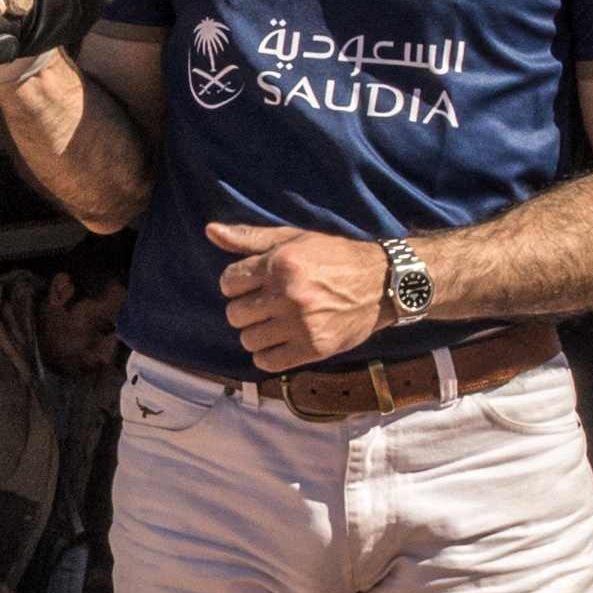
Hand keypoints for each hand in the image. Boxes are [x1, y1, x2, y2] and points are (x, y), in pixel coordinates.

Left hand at [209, 221, 401, 372]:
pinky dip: (267, 355)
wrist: (381, 283)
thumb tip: (210, 230)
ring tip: (273, 323)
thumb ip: (249, 237)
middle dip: (245, 310)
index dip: (236, 284)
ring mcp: (302, 324)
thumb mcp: (293, 238)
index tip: (251, 285)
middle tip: (263, 305)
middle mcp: (289, 295)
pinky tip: (280, 341)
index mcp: (281, 264)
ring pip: (248, 340)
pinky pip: (267, 362)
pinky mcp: (314, 348)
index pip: (229, 282)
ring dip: (255, 333)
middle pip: (235, 314)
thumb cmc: (333, 257)